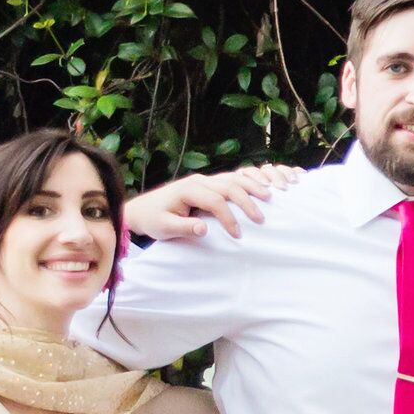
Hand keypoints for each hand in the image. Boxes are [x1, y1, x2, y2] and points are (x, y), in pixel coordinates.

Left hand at [123, 164, 297, 245]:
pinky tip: (260, 188)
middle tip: (260, 219)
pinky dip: (247, 182)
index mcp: (188, 190)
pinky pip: (231, 178)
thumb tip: (204, 229)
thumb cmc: (154, 219)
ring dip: (252, 187)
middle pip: (229, 186)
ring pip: (233, 178)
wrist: (144, 208)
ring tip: (269, 197)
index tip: (237, 235)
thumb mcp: (164, 228)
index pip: (215, 201)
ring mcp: (204, 179)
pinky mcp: (208, 183)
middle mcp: (198, 180)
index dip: (228, 217)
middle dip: (246, 201)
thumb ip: (183, 228)